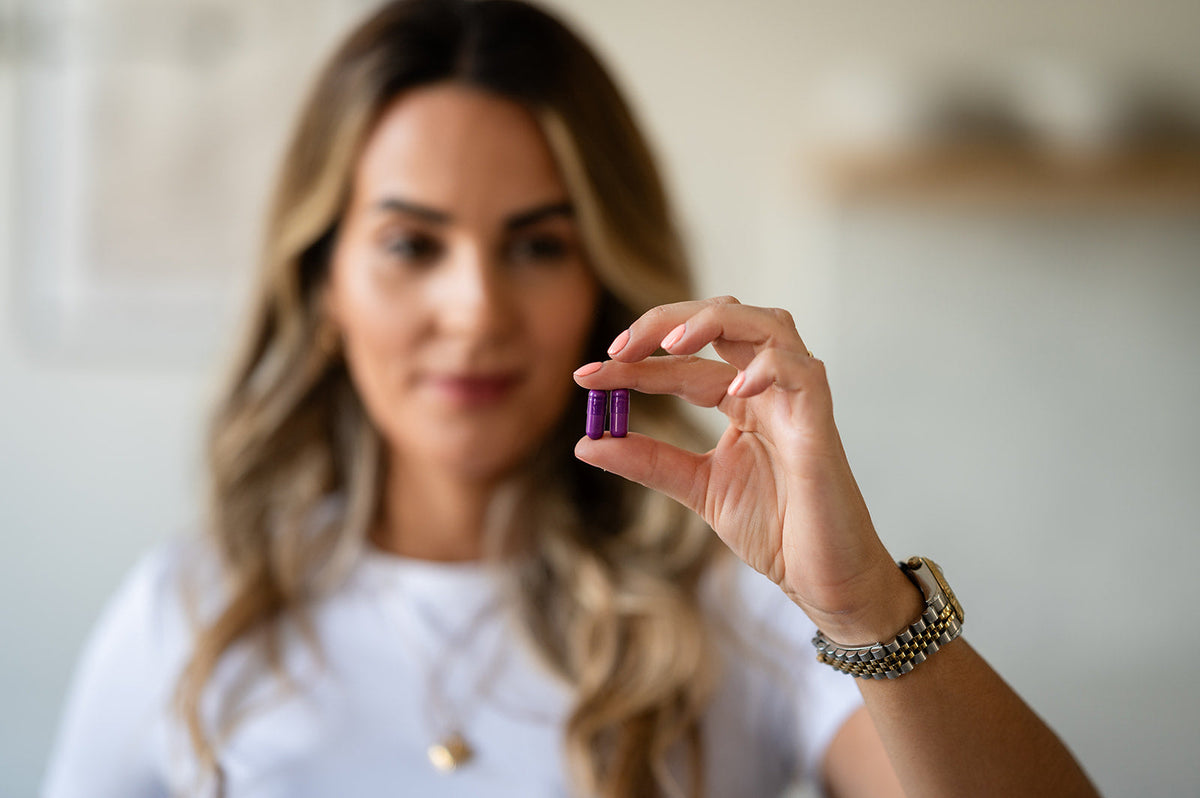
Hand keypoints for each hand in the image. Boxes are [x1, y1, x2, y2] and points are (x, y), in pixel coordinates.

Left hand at [573, 296, 920, 642]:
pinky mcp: (821, 422)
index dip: (633, 364)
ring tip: (671, 344)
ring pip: (767, 324)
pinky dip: (767, 369)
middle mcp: (769, 388)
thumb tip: (586, 443)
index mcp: (740, 399)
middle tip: (618, 348)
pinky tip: (732, 390)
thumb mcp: (696, 488)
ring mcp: (798, 399)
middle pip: (724, 318)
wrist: (822, 579)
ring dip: (715, 322)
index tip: (584, 377)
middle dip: (667, 322)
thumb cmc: (776, 530)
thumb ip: (647, 461)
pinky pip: (802, 372)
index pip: (682, 363)